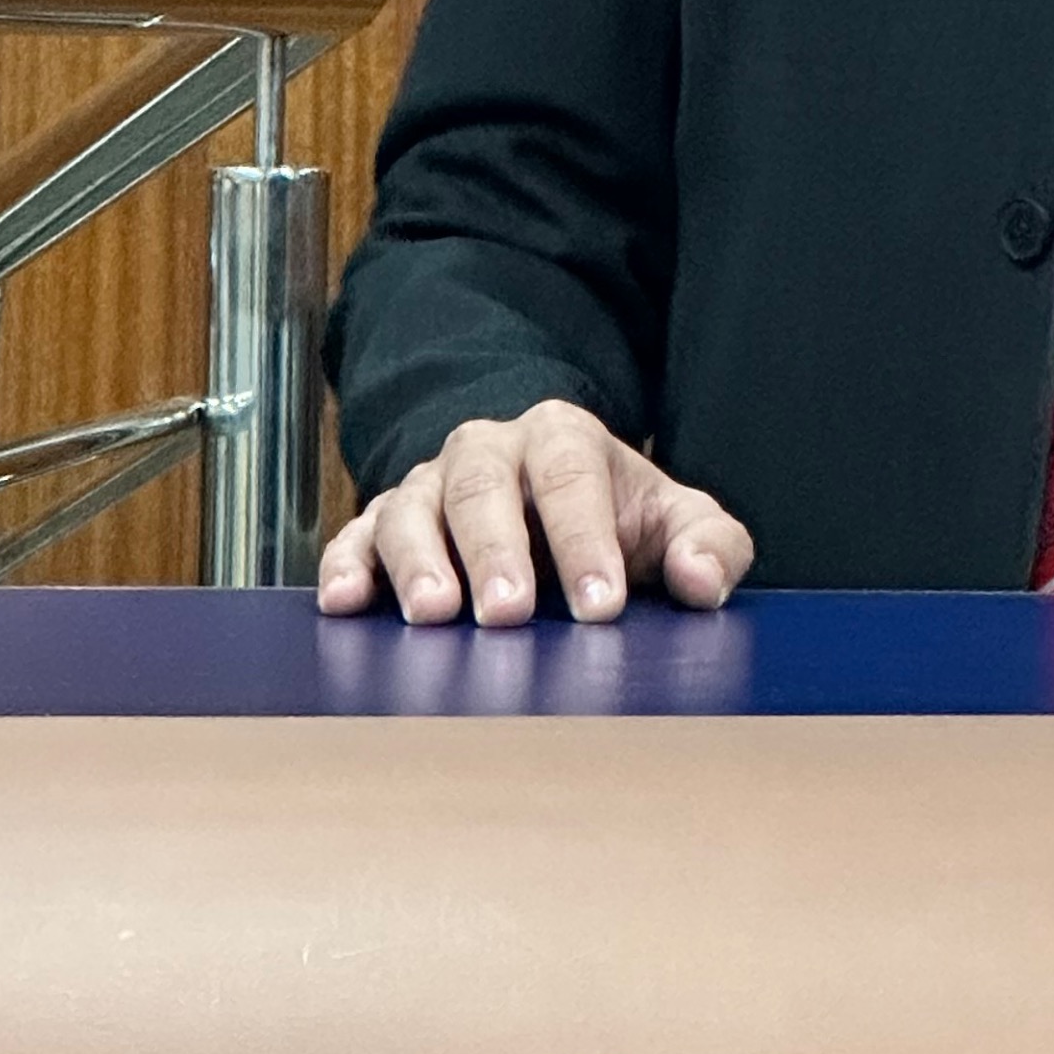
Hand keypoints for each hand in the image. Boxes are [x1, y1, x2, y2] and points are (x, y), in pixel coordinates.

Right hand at [315, 399, 754, 626]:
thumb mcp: (670, 522)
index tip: (600, 604)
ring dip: (419, 562)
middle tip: (510, 613)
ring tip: (434, 616)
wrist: (541, 496)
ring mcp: (428, 485)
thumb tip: (702, 580)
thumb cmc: (613, 519)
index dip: (585, 539)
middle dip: (497, 550)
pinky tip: (345, 603)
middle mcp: (486, 450)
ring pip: (414, 508)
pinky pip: (356, 536)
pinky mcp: (380, 525)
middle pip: (484, 487)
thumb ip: (707, 544)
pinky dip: (347, 566)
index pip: (572, 477)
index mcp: (562, 438)